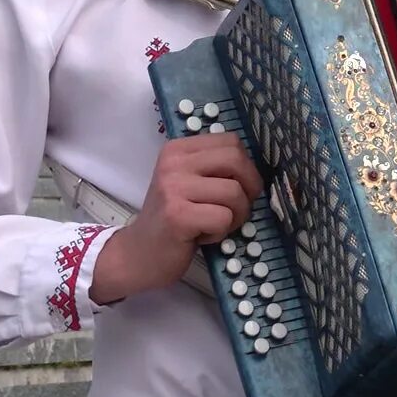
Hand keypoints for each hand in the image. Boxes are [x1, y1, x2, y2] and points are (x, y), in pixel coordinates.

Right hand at [89, 133, 263, 304]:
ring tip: (214, 224)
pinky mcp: (177, 215)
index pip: (232, 142)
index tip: (238, 188)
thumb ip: (216, 168)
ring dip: (235, 215)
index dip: (246, 167)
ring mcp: (173, 188)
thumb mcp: (190, 183)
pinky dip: (221, 232)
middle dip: (249, 188)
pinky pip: (223, 217)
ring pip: (234, 192)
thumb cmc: (173, 220)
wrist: (139, 254)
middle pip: (236, 160)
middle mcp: (173, 163)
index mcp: (178, 149)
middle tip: (237, 208)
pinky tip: (202, 236)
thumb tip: (257, 168)